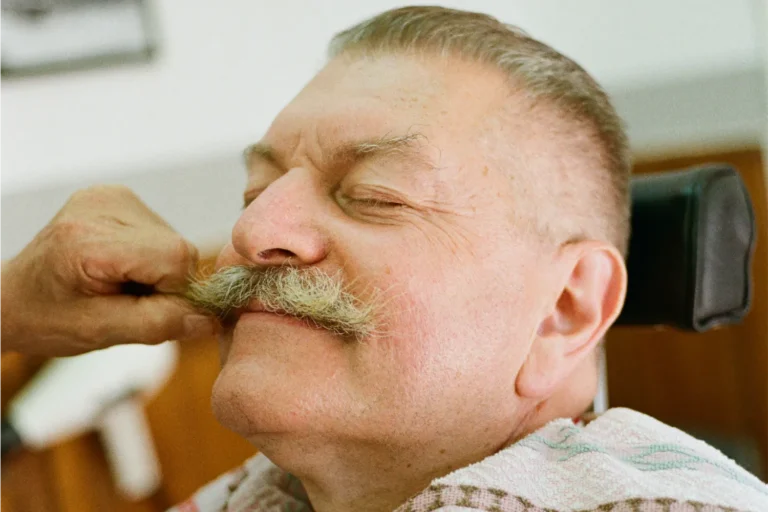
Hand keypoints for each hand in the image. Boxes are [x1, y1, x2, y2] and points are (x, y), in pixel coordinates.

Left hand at [0, 186, 216, 355]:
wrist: (14, 296)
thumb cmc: (47, 319)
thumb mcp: (100, 332)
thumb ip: (158, 323)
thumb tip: (209, 318)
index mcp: (90, 239)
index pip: (175, 257)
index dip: (176, 292)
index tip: (151, 313)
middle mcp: (102, 206)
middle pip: (177, 248)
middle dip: (165, 282)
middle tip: (128, 301)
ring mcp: (110, 196)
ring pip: (173, 240)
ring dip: (158, 270)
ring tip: (119, 284)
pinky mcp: (117, 196)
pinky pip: (161, 231)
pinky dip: (151, 256)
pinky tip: (121, 267)